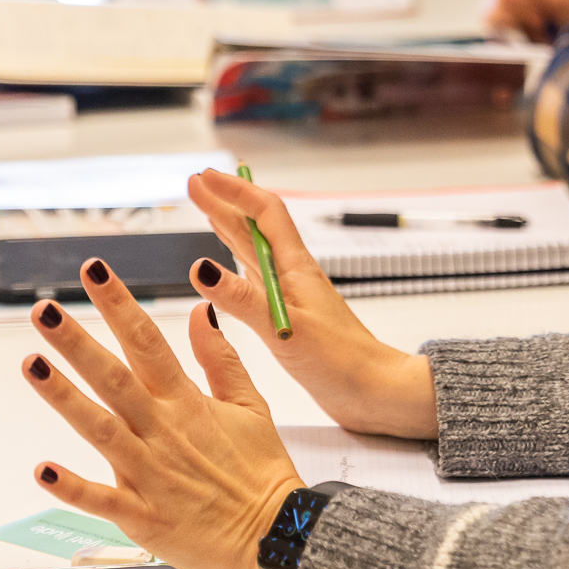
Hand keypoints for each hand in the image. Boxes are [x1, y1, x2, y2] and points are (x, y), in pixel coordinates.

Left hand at [21, 261, 298, 568]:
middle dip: (77, 340)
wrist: (274, 533)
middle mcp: (163, 430)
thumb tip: (201, 312)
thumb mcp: (252, 405)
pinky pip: (100, 498)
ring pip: (99, 427)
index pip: (148, 341)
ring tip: (32, 363)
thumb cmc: (261, 472)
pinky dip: (71, 485)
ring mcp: (149, 471)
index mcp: (188, 402)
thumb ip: (222, 359)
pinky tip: (43, 470)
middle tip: (45, 310)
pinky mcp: (141, 513)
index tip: (95, 275)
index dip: (119, 305)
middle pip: (114, 376)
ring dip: (63, 396)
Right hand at [186, 169, 437, 437]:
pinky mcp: (287, 315)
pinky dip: (234, 265)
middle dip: (225, 202)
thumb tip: (202, 267)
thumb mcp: (283, 328)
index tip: (206, 178)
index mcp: (296, 268)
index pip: (265, 214)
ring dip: (228, 227)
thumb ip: (242, 300)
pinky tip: (226, 269)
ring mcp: (290, 293)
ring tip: (207, 209)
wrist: (371, 389)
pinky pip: (254, 278)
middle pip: (255, 227)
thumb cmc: (340, 361)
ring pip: (253, 250)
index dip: (235, 191)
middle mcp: (292, 274)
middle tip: (196, 184)